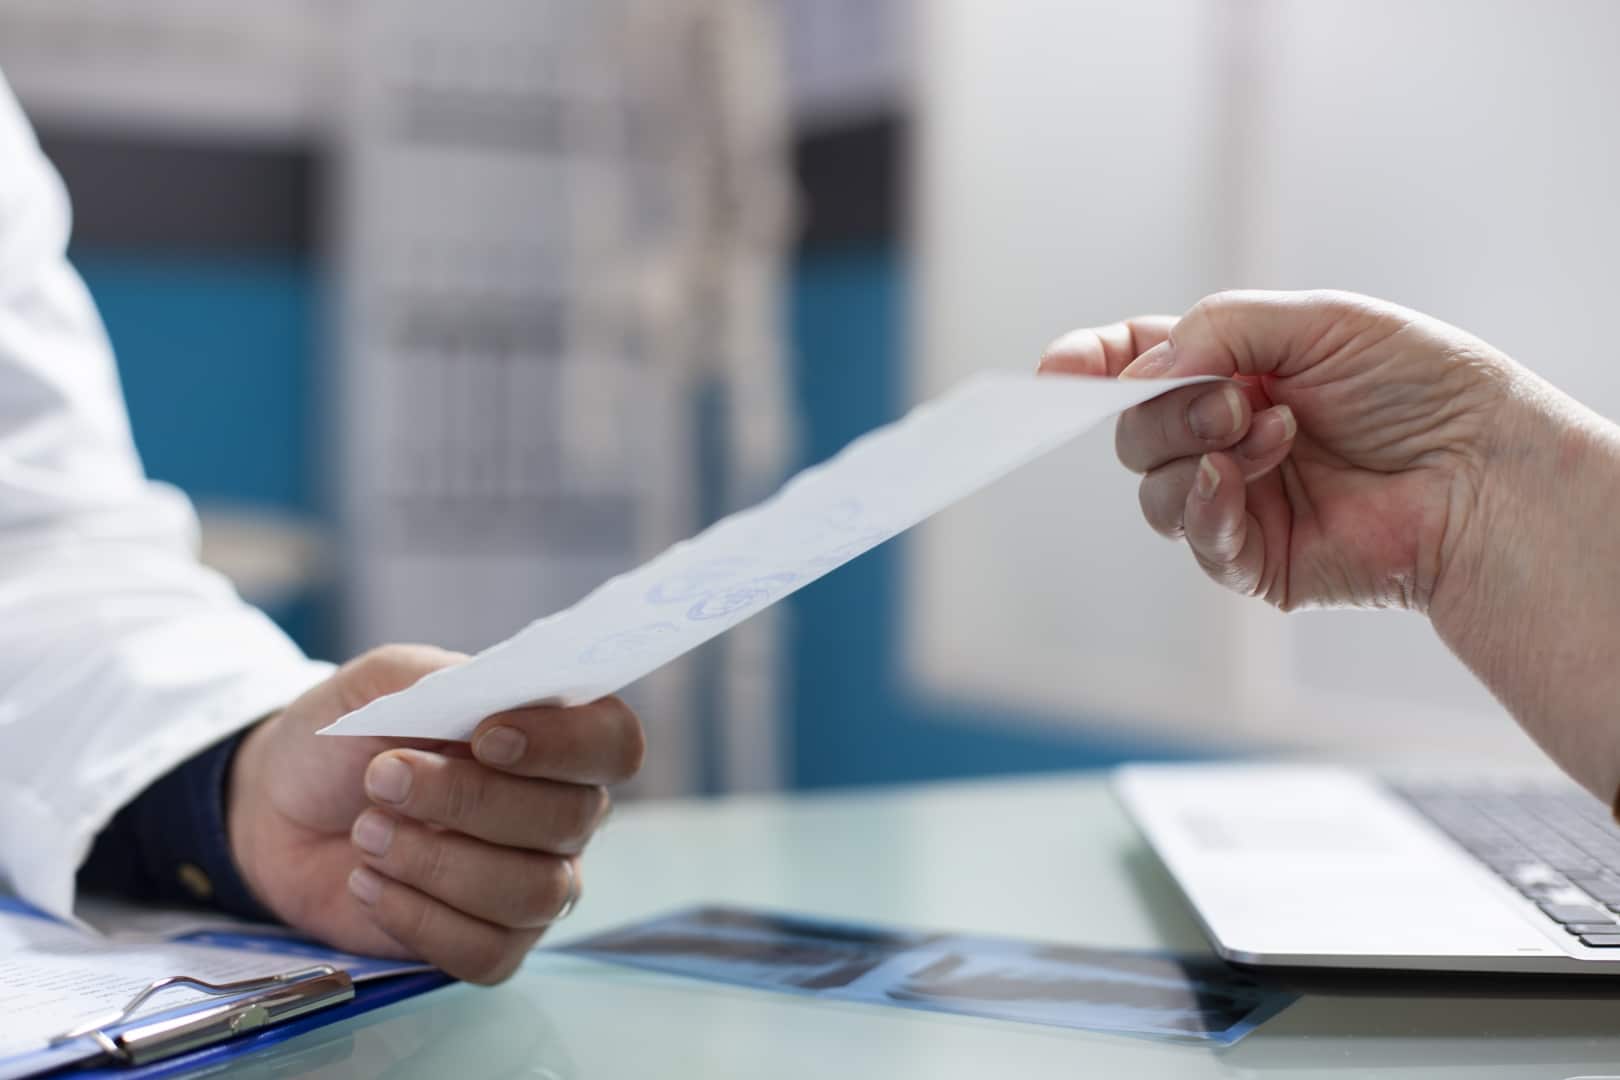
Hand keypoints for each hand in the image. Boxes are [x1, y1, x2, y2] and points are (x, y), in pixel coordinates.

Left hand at [226, 644, 644, 983]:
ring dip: (437, 862)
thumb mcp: (381, 681)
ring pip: (533, 892)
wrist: (282, 809)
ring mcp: (534, 883)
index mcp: (556, 739)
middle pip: (569, 819)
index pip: (613, 743)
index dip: (564, 744)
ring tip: (367, 832)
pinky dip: (419, 919)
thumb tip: (483, 694)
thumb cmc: (349, 738)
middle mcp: (563, 814)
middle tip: (382, 778)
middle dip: (468, 799)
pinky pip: (488, 952)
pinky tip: (369, 883)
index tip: (484, 737)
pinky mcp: (491, 944)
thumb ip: (435, 677)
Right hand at [1039, 290, 1516, 613]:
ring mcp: (1237, 501)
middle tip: (1231, 400)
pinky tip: (1241, 478)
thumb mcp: (1317, 321)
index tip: (1059, 369)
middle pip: (1133, 432)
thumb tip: (1141, 373)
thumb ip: (1217, 331)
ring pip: (1153, 490)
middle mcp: (1225, 438)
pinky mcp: (1254, 561)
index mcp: (1234, 372)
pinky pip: (1194, 538)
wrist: (1482, 472)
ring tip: (1274, 434)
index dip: (1091, 365)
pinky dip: (1204, 504)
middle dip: (1165, 411)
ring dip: (1197, 454)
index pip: (1137, 366)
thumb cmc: (1421, 387)